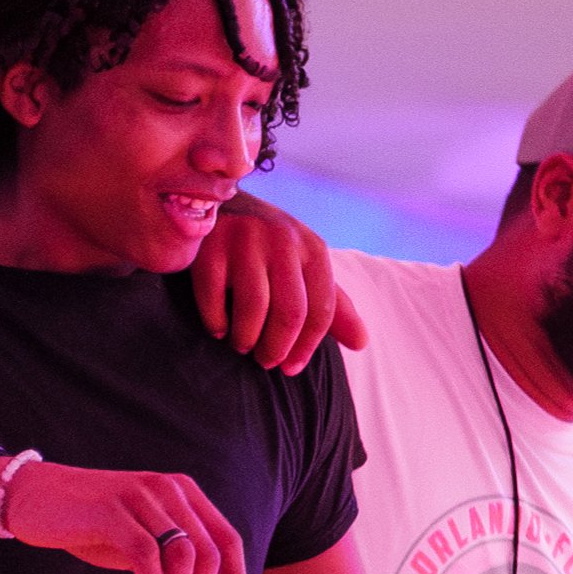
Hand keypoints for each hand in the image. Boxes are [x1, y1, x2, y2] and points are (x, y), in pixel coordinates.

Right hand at [5, 461, 247, 573]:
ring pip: (183, 555)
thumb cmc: (95, 527)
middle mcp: (169, 489)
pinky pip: (146, 556)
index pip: (228, 541)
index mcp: (185, 494)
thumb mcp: (146, 548)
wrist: (37, 499)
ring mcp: (141, 496)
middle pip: (208, 554)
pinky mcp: (112, 510)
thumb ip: (183, 569)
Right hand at [191, 198, 368, 373]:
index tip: (290, 367)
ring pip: (253, 309)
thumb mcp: (307, 270)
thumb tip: (361, 343)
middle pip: (290, 313)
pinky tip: (219, 328)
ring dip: (246, 340)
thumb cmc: (270, 251)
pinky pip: (214, 299)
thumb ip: (334, 307)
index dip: (306, 348)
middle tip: (266, 361)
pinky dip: (216, 323)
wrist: (224, 206)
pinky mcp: (211, 247)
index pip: (322, 311)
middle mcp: (283, 240)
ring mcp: (246, 241)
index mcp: (313, 249)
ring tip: (242, 345)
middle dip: (277, 349)